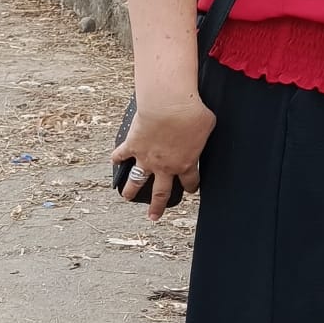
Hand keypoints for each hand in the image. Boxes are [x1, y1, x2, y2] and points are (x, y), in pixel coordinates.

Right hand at [112, 93, 215, 219]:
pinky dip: (117, 158)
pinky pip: (121, 156)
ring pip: (136, 182)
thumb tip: (202, 129)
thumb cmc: (192, 113)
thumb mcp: (208, 124)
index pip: (190, 182)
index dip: (191, 187)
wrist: (169, 106)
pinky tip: (115, 161)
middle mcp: (164, 167)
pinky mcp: (132, 146)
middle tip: (154, 216)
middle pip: (160, 193)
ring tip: (127, 197)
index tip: (190, 189)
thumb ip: (203, 133)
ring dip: (131, 191)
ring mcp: (146, 158)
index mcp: (185, 163)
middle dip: (158, 206)